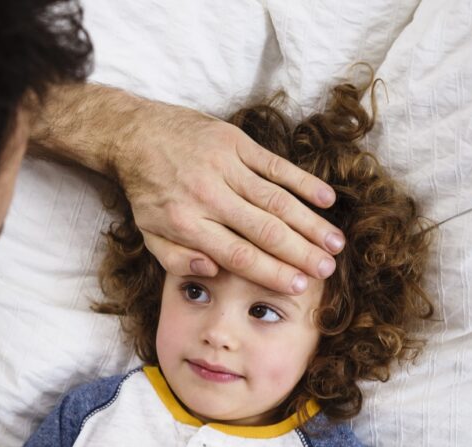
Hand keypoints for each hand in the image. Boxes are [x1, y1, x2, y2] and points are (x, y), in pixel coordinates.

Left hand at [30, 84, 341, 294]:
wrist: (135, 135)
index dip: (272, 272)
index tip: (300, 286)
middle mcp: (208, 196)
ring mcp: (224, 166)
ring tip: (336, 243)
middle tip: (328, 270)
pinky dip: (303, 182)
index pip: (238, 256)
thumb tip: (214, 273)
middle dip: (300, 253)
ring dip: (310, 223)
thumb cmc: (147, 193)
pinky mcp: (235, 142)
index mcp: (187, 224)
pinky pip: (275, 165)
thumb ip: (178, 261)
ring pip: (276, 199)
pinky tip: (328, 200)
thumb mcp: (150, 235)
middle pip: (264, 231)